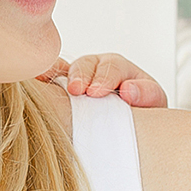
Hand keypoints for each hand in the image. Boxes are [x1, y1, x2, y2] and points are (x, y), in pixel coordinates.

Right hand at [46, 51, 167, 105]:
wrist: (134, 125)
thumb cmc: (144, 111)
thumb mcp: (153, 102)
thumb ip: (146, 94)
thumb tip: (129, 90)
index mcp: (120, 69)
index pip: (112, 67)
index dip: (104, 78)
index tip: (97, 92)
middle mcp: (98, 68)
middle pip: (87, 64)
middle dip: (81, 76)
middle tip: (77, 90)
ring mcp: (79, 77)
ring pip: (68, 70)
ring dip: (62, 78)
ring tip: (59, 90)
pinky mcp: (64, 88)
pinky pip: (53, 78)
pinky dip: (46, 77)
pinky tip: (38, 79)